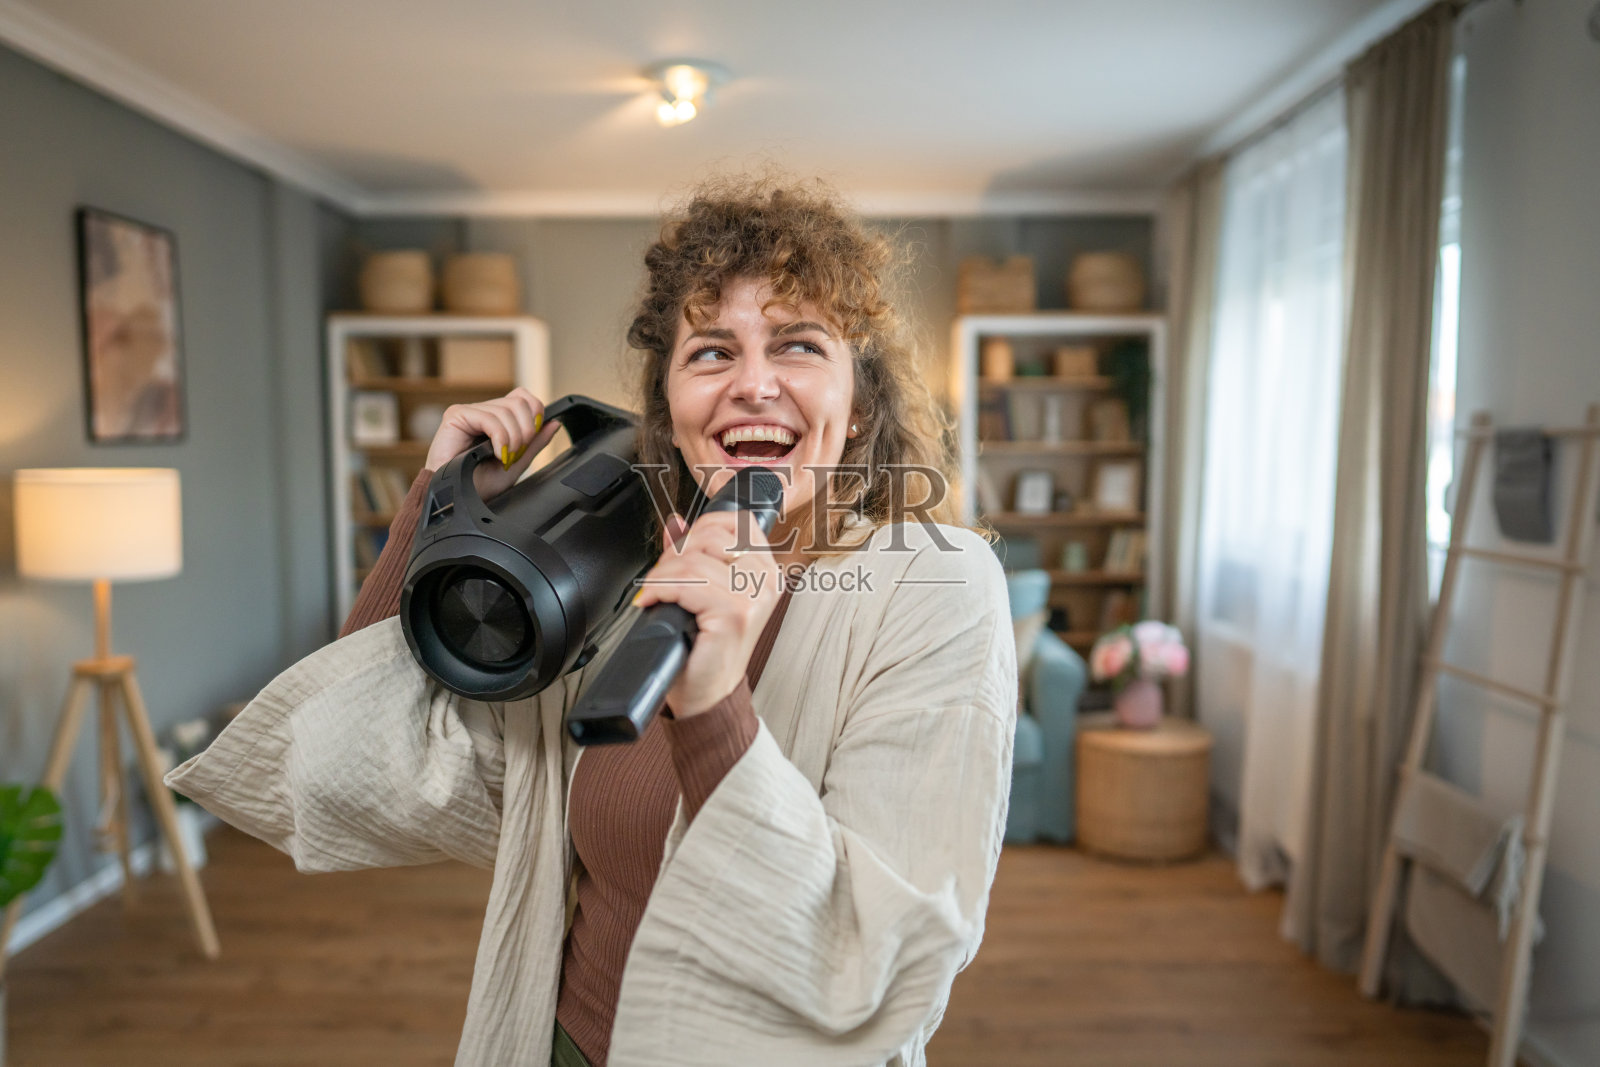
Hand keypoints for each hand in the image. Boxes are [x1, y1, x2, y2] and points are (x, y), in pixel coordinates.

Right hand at [424, 388, 559, 499]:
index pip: (522, 397)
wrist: (457, 499)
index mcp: (496, 419)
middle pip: (519, 401)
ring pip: (507, 410)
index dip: (535, 413)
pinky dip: (501, 438)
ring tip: (504, 458)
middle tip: (516, 454)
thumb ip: (535, 442)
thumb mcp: (516, 463)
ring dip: (513, 439)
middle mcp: (482, 411)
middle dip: (526, 430)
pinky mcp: (456, 416)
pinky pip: (490, 418)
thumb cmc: (480, 485)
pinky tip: (497, 454)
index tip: (532, 438)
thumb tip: (555, 422)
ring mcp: (468, 412)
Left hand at [632, 510, 782, 717]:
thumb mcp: (703, 593)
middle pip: (712, 536)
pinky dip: (660, 588)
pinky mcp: (735, 614)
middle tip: (663, 578)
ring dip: (662, 574)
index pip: (738, 522)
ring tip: (657, 592)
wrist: (708, 693)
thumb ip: (693, 555)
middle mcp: (766, 581)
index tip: (682, 550)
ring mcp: (754, 597)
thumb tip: (676, 523)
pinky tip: (653, 601)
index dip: (701, 529)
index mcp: (766, 571)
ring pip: (693, 561)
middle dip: (677, 553)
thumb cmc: (706, 648)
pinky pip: (685, 583)